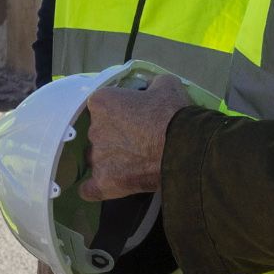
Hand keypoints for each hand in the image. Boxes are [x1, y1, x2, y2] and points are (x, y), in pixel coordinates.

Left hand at [77, 74, 191, 200]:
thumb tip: (150, 88)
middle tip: (138, 140)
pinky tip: (105, 184)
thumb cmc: (173, 114)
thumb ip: (152, 84)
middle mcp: (93, 129)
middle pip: (98, 133)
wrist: (185, 148)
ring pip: (96, 158)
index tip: (132, 117)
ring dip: (109, 160)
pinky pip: (88, 189)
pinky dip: (95, 187)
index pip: (101, 106)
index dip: (117, 112)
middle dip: (114, 136)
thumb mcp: (167, 85)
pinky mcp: (103, 182)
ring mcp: (97, 157)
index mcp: (101, 102)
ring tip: (134, 163)